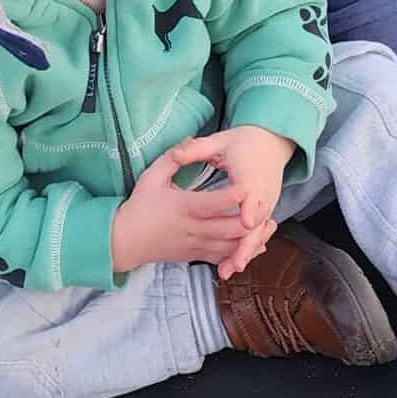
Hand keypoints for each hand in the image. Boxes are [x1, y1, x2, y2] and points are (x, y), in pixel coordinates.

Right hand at [111, 131, 285, 279]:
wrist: (127, 240)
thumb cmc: (140, 205)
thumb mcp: (152, 176)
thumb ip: (172, 158)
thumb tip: (188, 140)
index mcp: (184, 207)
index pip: (213, 203)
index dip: (233, 195)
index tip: (248, 185)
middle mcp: (193, 228)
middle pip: (229, 228)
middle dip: (251, 220)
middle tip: (266, 205)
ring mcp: (196, 245)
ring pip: (230, 246)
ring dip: (252, 238)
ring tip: (269, 224)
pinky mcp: (196, 255)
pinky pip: (223, 257)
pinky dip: (241, 251)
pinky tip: (256, 243)